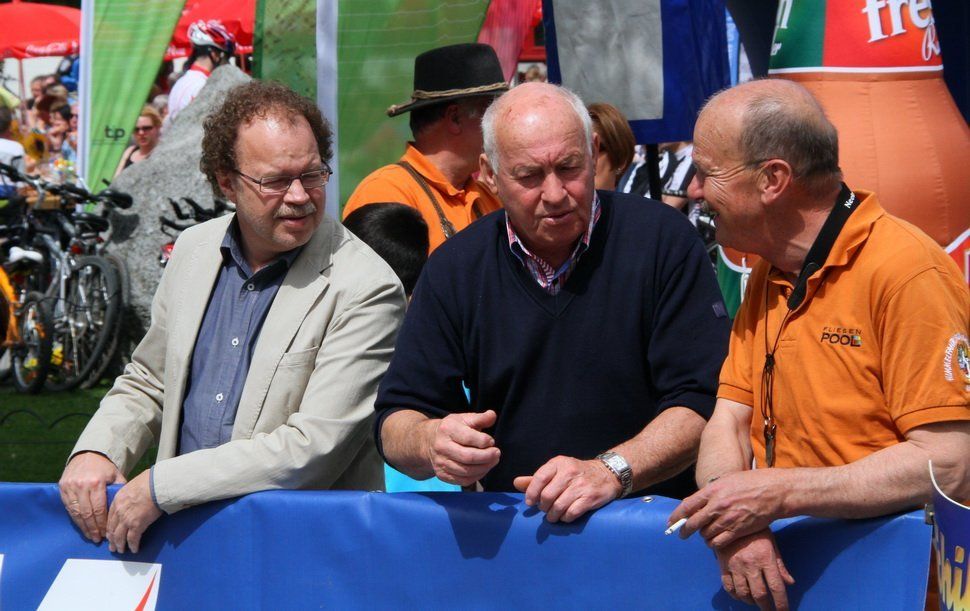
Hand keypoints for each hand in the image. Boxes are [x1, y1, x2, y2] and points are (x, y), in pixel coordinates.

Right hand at [59, 452, 125, 542]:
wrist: (87, 454)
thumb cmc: (104, 467)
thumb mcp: (115, 475)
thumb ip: (119, 490)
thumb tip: (125, 507)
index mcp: (96, 482)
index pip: (99, 508)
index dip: (102, 523)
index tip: (106, 533)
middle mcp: (81, 486)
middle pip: (87, 513)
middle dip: (93, 528)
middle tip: (98, 539)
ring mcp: (70, 487)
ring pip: (76, 513)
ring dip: (83, 527)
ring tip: (90, 536)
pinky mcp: (62, 488)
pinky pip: (68, 508)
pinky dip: (75, 519)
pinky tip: (81, 526)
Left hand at [106, 470, 162, 553]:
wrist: (156, 485)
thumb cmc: (149, 482)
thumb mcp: (132, 485)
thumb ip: (129, 494)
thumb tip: (134, 498)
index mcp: (117, 500)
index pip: (110, 518)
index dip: (109, 528)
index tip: (109, 533)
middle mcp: (119, 512)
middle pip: (112, 529)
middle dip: (112, 539)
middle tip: (112, 546)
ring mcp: (127, 519)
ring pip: (119, 536)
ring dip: (119, 545)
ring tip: (121, 550)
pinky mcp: (137, 525)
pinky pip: (132, 539)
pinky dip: (133, 546)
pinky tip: (134, 549)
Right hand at [427, 410, 500, 485]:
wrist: (430, 441)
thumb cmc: (453, 428)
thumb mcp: (464, 419)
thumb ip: (480, 418)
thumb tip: (492, 415)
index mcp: (447, 429)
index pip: (469, 438)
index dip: (485, 441)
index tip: (491, 441)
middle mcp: (442, 447)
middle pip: (468, 457)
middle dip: (487, 457)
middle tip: (497, 453)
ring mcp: (440, 462)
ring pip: (466, 471)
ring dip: (484, 467)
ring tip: (493, 461)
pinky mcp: (442, 475)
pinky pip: (463, 481)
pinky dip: (477, 476)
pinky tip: (483, 469)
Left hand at [513, 456, 621, 522]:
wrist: (606, 474)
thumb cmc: (576, 473)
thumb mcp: (557, 470)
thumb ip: (536, 478)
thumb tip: (516, 483)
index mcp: (558, 463)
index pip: (540, 477)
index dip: (532, 492)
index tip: (530, 503)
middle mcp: (569, 472)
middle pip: (548, 495)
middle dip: (543, 507)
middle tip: (544, 509)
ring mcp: (581, 485)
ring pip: (558, 506)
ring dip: (552, 515)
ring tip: (552, 516)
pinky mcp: (590, 498)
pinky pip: (571, 513)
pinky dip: (565, 518)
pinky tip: (565, 516)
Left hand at [667, 469, 785, 548]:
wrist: (773, 491)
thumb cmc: (751, 483)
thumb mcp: (726, 481)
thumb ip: (711, 492)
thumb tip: (697, 503)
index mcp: (712, 490)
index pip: (687, 506)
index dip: (676, 516)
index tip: (671, 522)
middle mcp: (717, 505)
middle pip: (693, 523)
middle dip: (685, 531)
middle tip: (682, 534)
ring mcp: (727, 519)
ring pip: (705, 534)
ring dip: (702, 536)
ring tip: (704, 535)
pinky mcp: (738, 530)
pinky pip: (719, 543)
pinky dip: (714, 544)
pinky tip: (715, 541)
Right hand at [716, 530, 794, 609]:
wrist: (732, 517)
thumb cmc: (756, 531)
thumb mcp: (772, 544)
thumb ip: (780, 565)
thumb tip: (790, 582)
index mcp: (766, 559)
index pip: (776, 588)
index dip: (781, 603)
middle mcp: (751, 564)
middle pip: (760, 594)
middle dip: (766, 607)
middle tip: (769, 610)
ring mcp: (735, 565)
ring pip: (743, 593)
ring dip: (750, 601)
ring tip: (754, 601)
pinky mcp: (723, 564)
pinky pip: (728, 586)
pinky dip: (735, 595)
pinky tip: (740, 595)